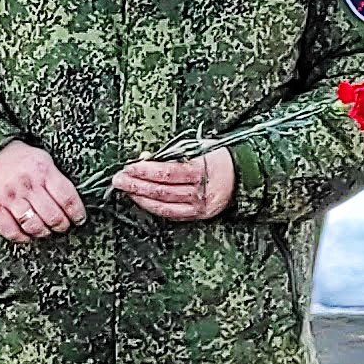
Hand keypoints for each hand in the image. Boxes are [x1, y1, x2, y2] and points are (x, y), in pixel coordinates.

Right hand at [0, 142, 85, 241]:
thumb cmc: (23, 160)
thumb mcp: (45, 161)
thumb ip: (57, 181)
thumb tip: (72, 207)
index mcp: (43, 170)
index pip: (67, 199)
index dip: (77, 214)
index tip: (79, 219)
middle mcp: (27, 184)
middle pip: (52, 216)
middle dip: (61, 225)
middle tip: (62, 226)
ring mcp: (9, 196)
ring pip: (32, 225)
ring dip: (43, 232)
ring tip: (46, 230)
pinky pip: (10, 231)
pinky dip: (22, 237)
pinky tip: (27, 235)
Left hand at [112, 144, 238, 222]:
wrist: (244, 175)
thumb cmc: (220, 157)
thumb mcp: (200, 148)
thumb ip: (174, 154)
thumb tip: (146, 158)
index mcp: (203, 170)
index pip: (168, 173)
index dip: (146, 171)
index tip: (129, 167)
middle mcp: (201, 192)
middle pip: (162, 191)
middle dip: (137, 185)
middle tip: (119, 180)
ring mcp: (199, 207)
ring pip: (164, 206)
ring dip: (141, 198)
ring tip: (126, 190)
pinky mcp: (198, 216)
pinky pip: (171, 214)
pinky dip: (154, 207)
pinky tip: (142, 200)